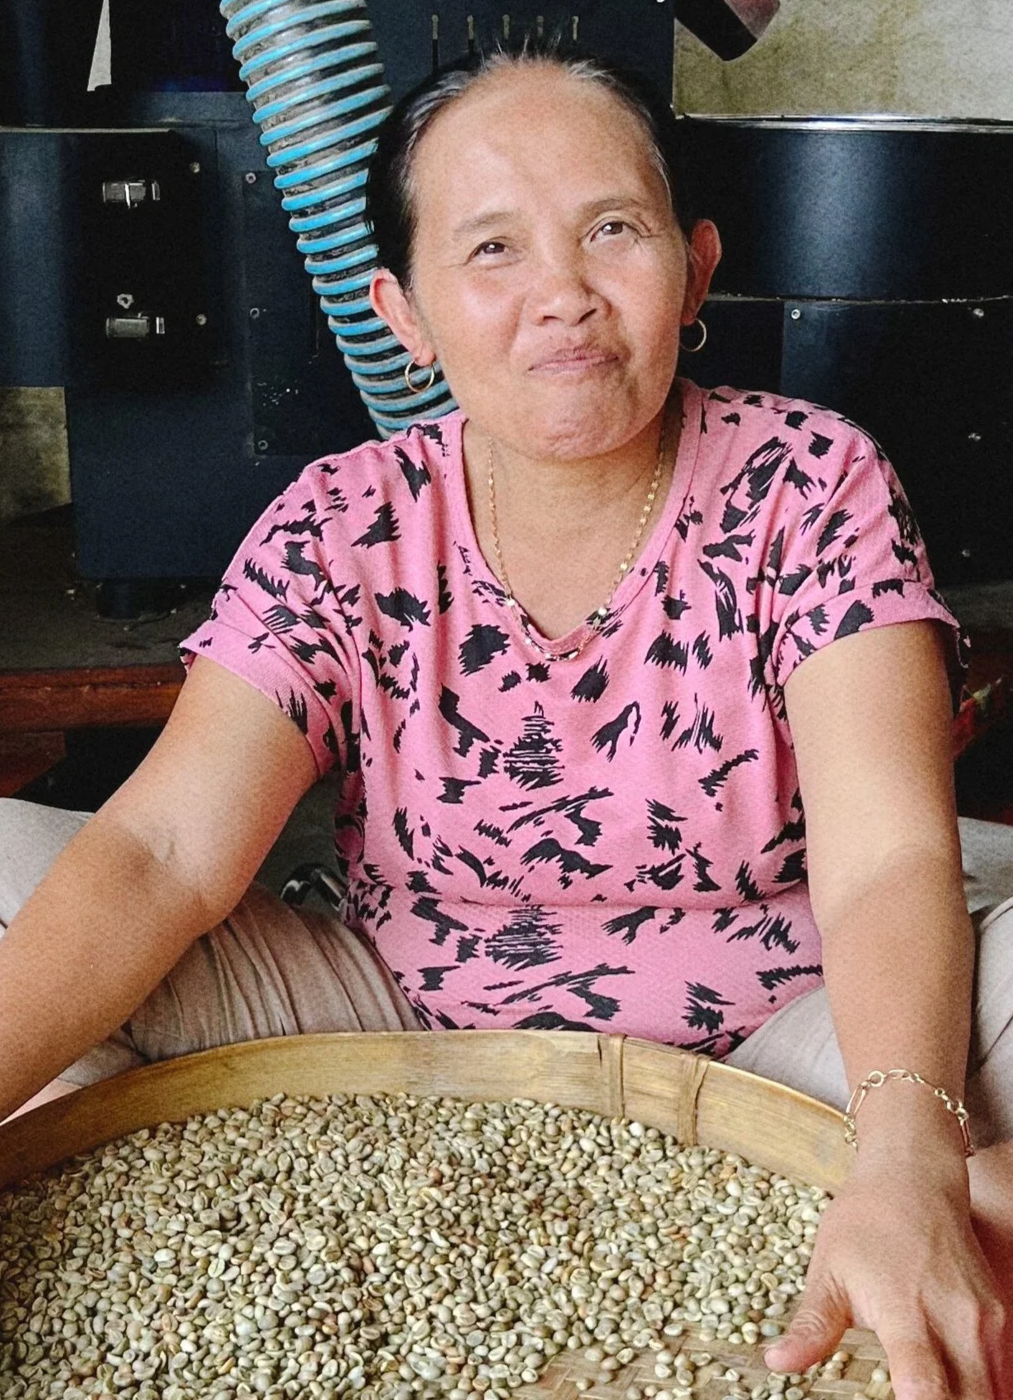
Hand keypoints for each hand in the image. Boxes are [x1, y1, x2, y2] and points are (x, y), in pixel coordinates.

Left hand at [763, 1156, 1009, 1396]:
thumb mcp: (828, 1271)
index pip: (924, 1386)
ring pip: (992, 1391)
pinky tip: (958, 1390)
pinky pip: (1002, 1372)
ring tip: (931, 1397)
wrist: (914, 1179)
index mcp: (906, 1313)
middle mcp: (956, 1322)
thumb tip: (778, 1361)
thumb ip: (812, 1327)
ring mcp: (984, 1321)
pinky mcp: (999, 1318)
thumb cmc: (868, 1220)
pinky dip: (983, 1388)